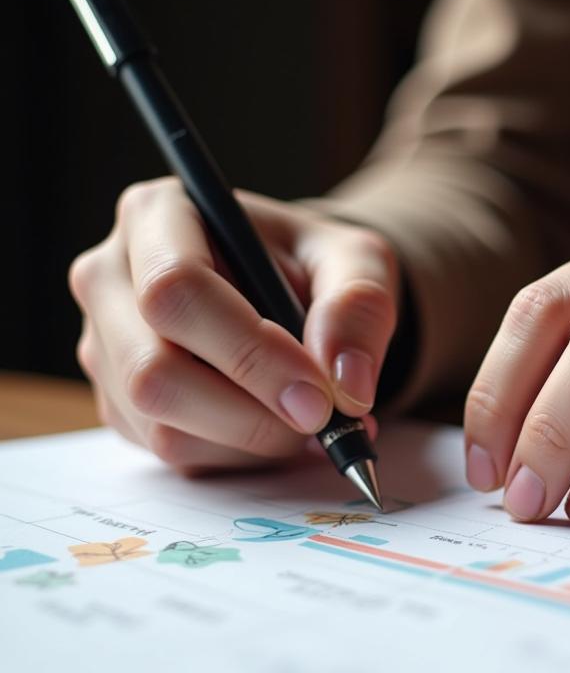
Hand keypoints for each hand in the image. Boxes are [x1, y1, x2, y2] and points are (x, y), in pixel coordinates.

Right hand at [70, 178, 397, 470]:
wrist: (294, 293)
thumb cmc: (315, 267)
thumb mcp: (358, 262)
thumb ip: (360, 308)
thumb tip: (348, 383)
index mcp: (158, 216)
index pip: (176, 289)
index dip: (250, 353)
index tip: (319, 394)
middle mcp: (112, 279)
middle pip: (154, 371)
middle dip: (251, 414)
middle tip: (322, 420)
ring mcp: (107, 347)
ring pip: (162, 426)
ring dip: (251, 441)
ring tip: (310, 421)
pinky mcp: (121, 404)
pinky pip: (173, 453)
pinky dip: (239, 456)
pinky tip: (277, 426)